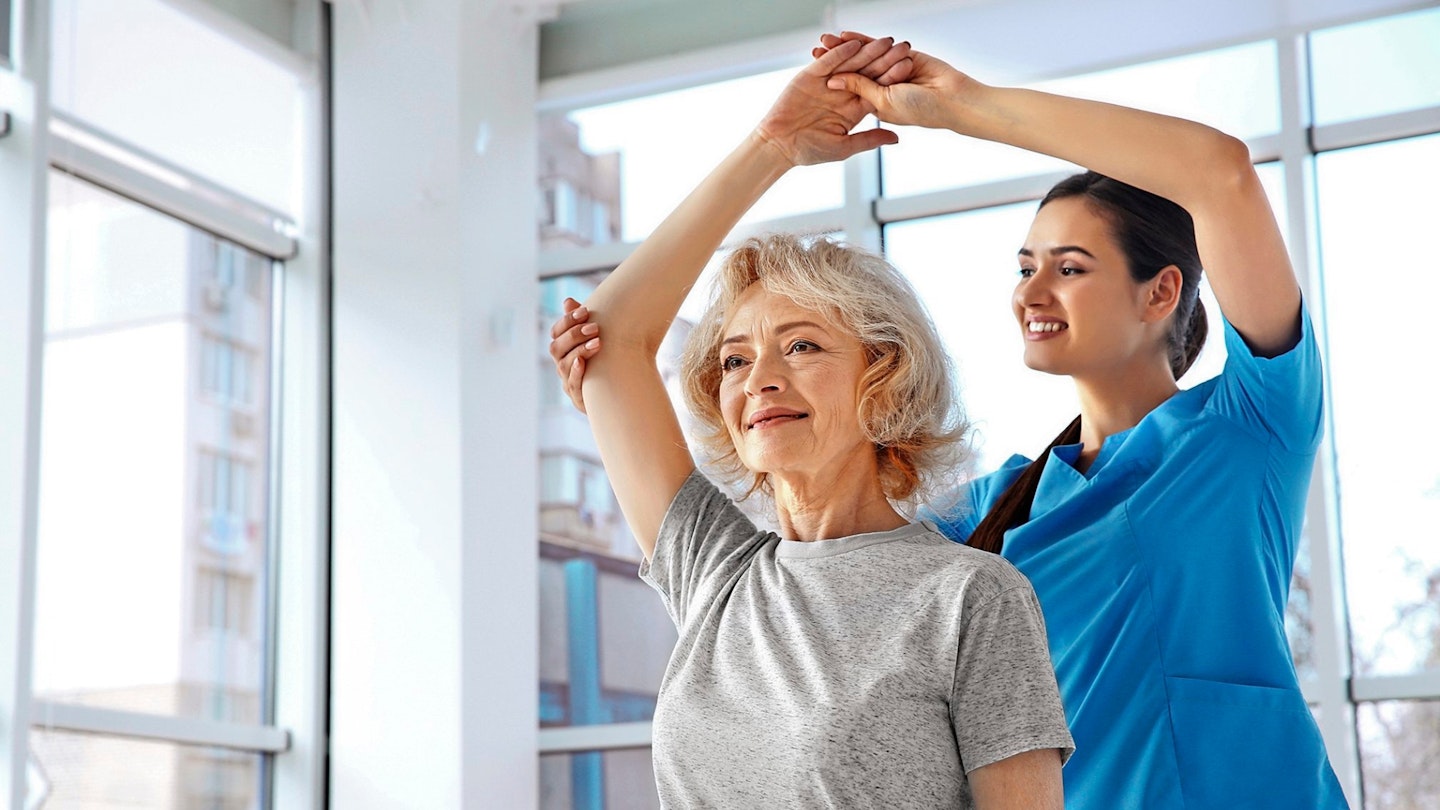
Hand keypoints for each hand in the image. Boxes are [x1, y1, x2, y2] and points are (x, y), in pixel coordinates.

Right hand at [548, 297, 598, 413]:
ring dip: (579, 351)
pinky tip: (583, 362)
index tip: (585, 311)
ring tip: (597, 342)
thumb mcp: (596, 338)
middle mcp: (562, 364)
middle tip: (594, 327)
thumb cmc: (607, 359)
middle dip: (574, 335)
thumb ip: (583, 321)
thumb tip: (567, 301)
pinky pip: (572, 385)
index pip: (556, 332)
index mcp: (564, 348)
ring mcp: (568, 381)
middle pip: (557, 347)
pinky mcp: (578, 398)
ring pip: (564, 365)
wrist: (621, 391)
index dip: (567, 321)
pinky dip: (576, 373)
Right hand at [754, 37, 906, 166]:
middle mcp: (843, 92)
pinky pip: (827, 62)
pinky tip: (853, 44)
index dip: (893, 79)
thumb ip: (869, 139)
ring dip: (867, 52)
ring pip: (850, 64)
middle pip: (867, 73)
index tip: (909, 69)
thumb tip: (897, 138)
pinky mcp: (809, 76)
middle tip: (903, 47)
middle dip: (885, 60)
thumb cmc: (809, 151)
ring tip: (884, 42)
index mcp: (853, 109)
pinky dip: (839, 53)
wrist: (779, 145)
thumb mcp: (844, 147)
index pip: (877, 90)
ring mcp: (826, 83)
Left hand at [817, 32, 978, 130]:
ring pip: (863, 58)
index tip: (810, 77)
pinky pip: (878, 47)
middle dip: (833, 62)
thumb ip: (861, 89)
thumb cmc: (921, 110)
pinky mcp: (901, 55)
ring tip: (823, 40)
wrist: (952, 99)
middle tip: (813, 51)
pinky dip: (862, 41)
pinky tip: (845, 35)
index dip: (831, 83)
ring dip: (844, 49)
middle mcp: (881, 88)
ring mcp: (891, 72)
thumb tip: (835, 80)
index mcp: (875, 105)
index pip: (849, 91)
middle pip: (853, 72)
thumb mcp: (883, 102)